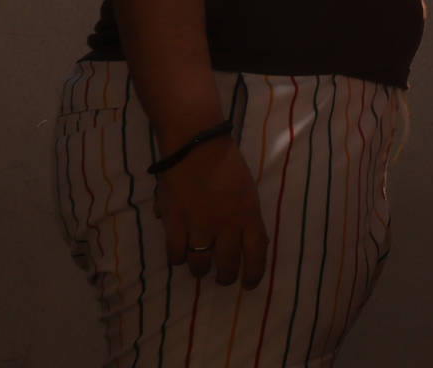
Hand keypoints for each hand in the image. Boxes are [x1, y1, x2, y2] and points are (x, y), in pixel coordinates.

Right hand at [158, 135, 267, 287]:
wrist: (197, 147)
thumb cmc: (227, 164)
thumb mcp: (248, 190)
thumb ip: (246, 216)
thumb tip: (250, 239)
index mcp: (249, 214)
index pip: (256, 253)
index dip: (254, 273)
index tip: (249, 284)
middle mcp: (227, 225)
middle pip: (227, 264)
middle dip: (225, 277)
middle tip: (223, 278)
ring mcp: (200, 226)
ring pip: (200, 264)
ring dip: (200, 270)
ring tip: (200, 269)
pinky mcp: (176, 223)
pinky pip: (175, 253)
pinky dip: (177, 257)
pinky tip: (179, 254)